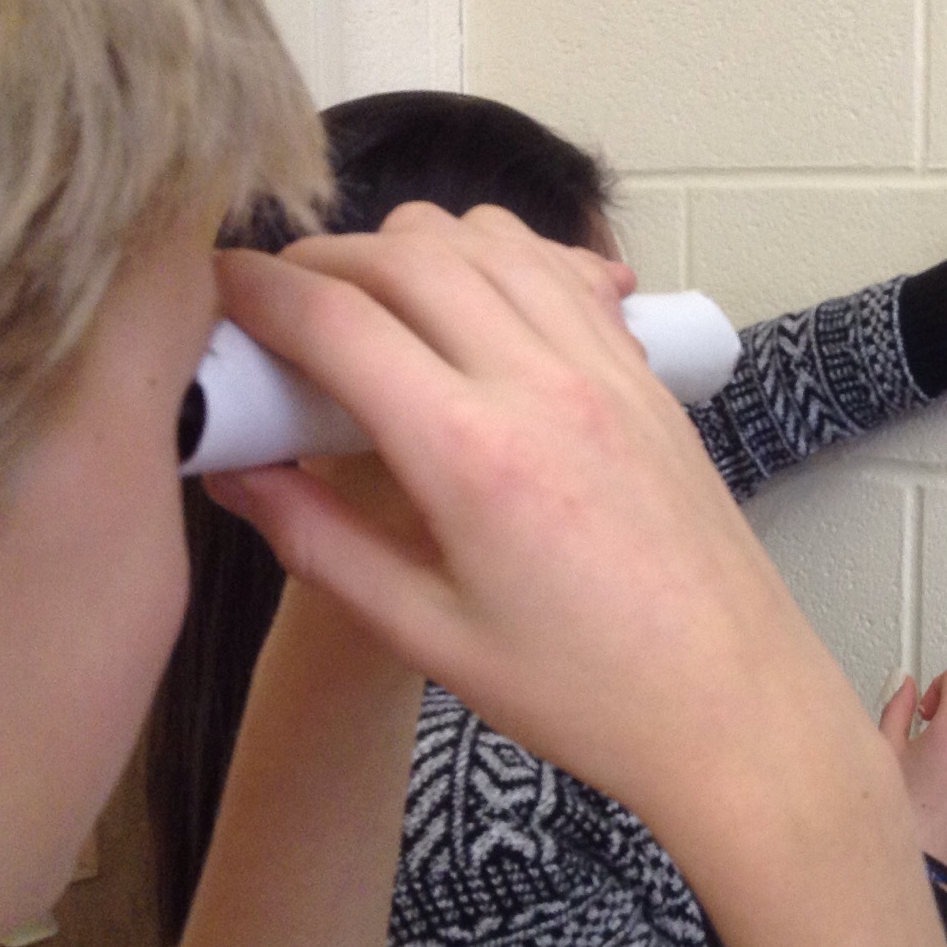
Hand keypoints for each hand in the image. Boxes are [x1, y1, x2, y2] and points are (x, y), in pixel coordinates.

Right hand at [202, 202, 901, 898]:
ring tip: (374, 299)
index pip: (336, 319)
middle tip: (283, 305)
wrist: (734, 705)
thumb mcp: (428, 635)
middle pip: (410, 253)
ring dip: (418, 246)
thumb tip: (235, 470)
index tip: (212, 292)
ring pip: (494, 241)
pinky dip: (507, 260)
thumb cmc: (585, 693)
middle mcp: (545, 384)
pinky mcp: (648, 380)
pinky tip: (482, 302)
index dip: (254, 290)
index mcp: (474, 452)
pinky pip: (565, 274)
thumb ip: (318, 541)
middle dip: (326, 258)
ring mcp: (609, 371)